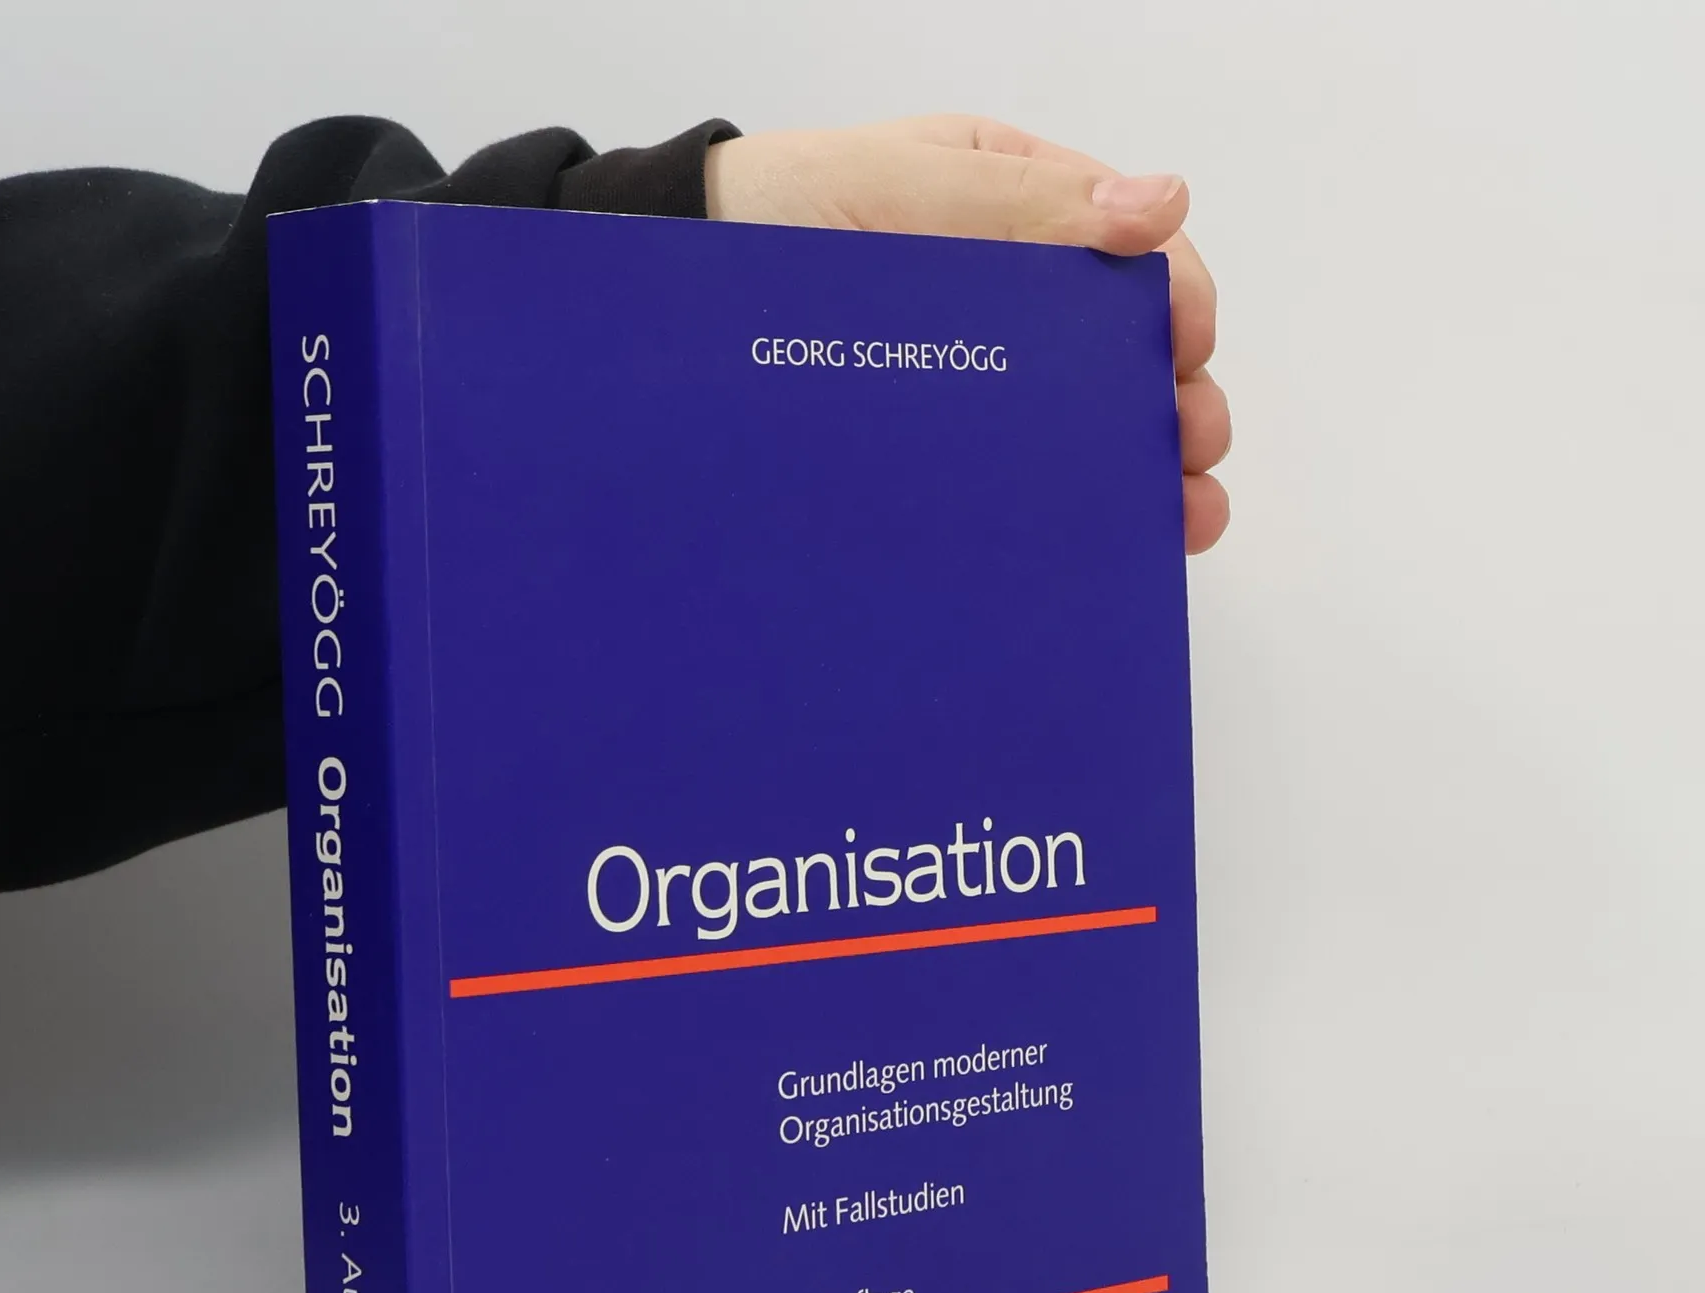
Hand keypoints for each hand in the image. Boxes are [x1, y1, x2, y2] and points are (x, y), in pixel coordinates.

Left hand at [707, 116, 1229, 554]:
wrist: (666, 305)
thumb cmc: (769, 219)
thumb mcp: (896, 188)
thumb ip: (1019, 203)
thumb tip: (1162, 206)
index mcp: (1015, 204)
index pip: (1132, 249)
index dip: (1177, 304)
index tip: (1187, 360)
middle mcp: (1009, 288)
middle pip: (1123, 346)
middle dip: (1174, 403)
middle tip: (1191, 459)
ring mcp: (977, 367)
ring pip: (1081, 417)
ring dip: (1139, 465)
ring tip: (1178, 519)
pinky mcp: (938, 436)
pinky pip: (1014, 467)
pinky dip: (1064, 502)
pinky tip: (1095, 538)